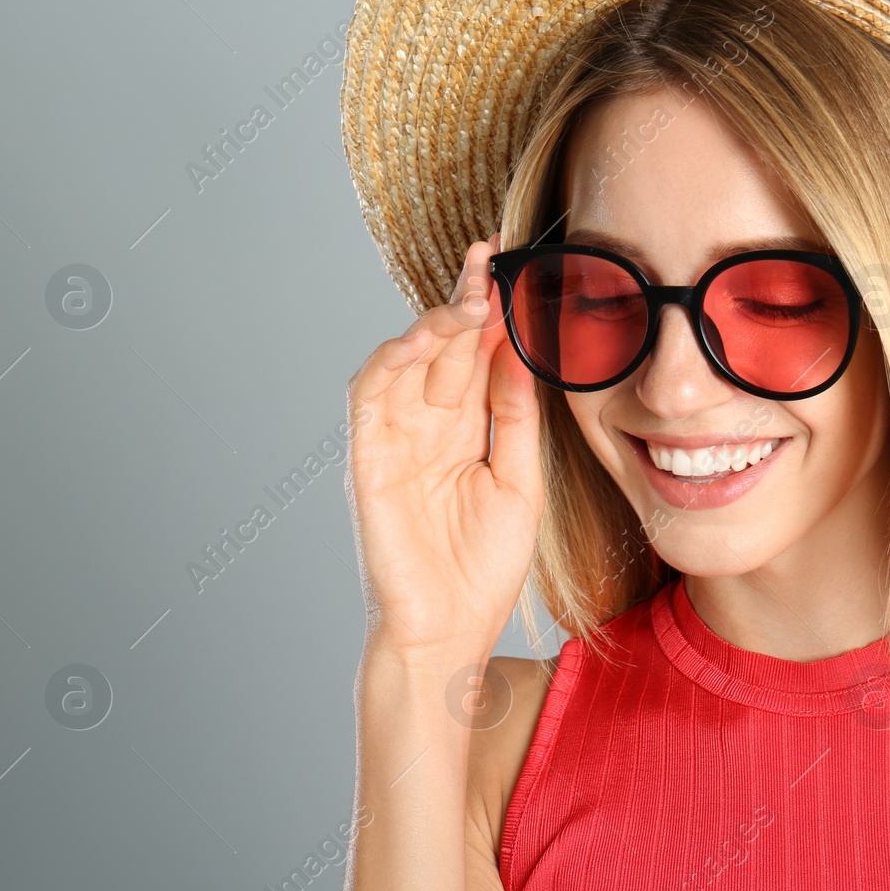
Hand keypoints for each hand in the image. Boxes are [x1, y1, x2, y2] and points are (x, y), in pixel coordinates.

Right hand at [344, 234, 544, 657]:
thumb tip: (521, 352)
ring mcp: (393, 441)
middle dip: (464, 301)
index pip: (473, 357)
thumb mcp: (520, 480)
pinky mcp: (367, 460)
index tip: (513, 271)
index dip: (488, 315)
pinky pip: (369, 396)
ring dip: (433, 323)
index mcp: (461, 431)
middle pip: (442, 349)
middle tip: (490, 258)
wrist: (450, 632)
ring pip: (404, 361)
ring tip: (468, 293)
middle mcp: (424, 428)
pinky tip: (425, 337)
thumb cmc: (483, 568)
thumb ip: (516, 417)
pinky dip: (393, 360)